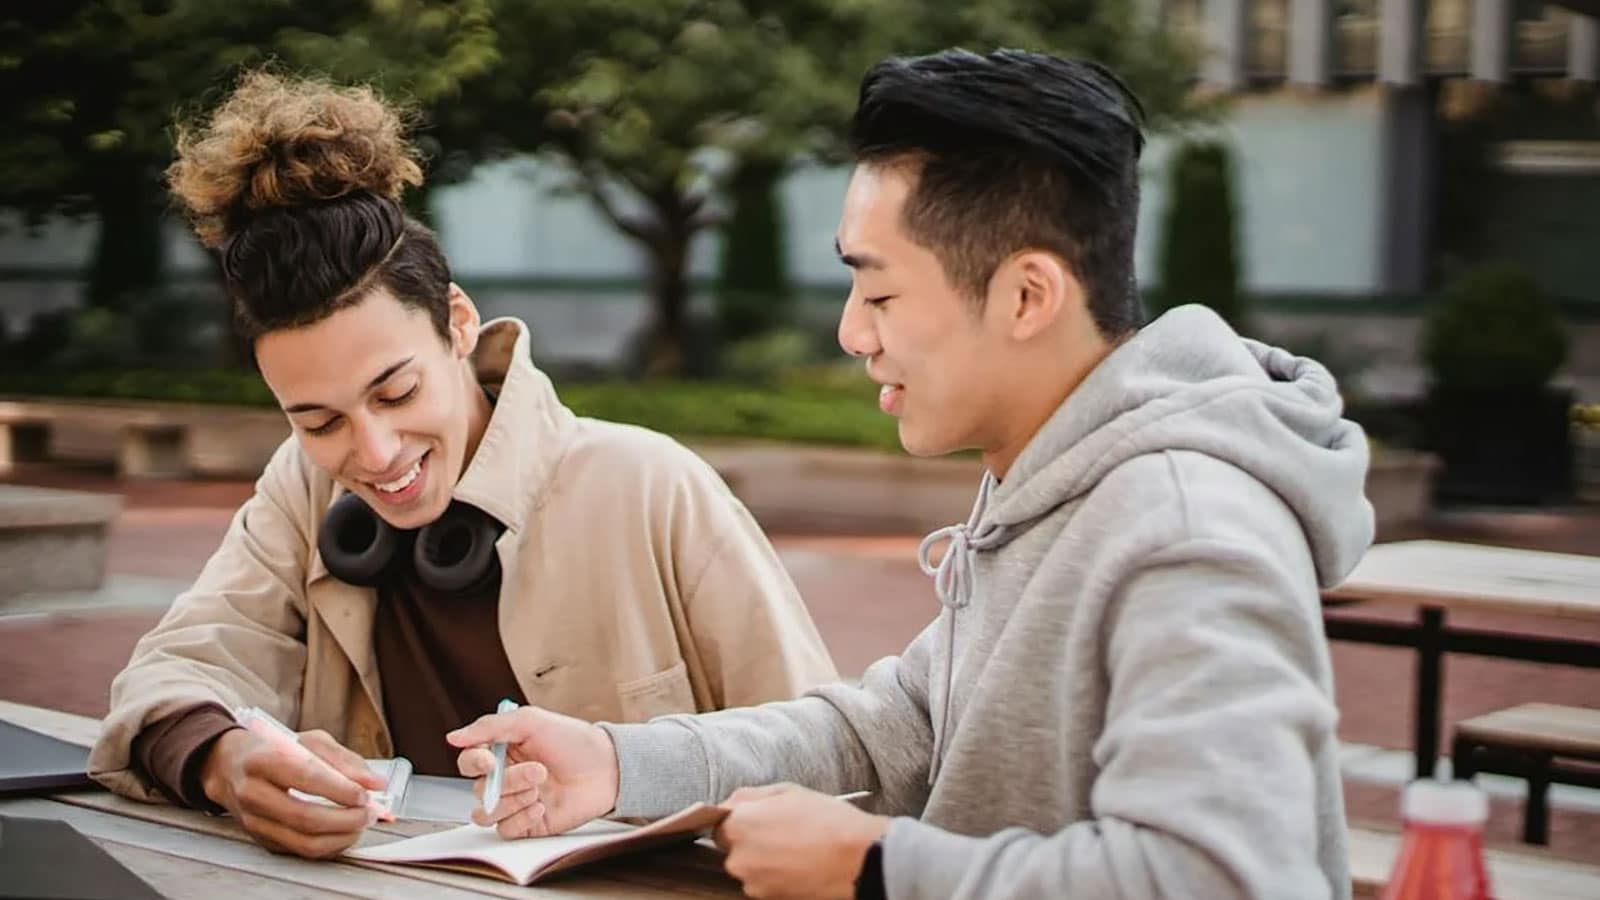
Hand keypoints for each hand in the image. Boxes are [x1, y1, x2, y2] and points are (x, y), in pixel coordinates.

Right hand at [199, 728, 387, 858]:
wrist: (230, 768)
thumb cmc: (274, 751)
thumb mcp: (308, 741)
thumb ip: (345, 760)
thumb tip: (375, 784)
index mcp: (264, 760)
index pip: (306, 778)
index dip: (340, 790)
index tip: (364, 794)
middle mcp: (254, 793)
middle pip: (305, 818)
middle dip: (346, 819)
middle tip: (369, 812)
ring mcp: (255, 821)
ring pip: (304, 842)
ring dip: (342, 837)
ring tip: (360, 823)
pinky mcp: (262, 840)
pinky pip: (301, 851)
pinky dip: (330, 845)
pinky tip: (344, 832)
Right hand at [446, 705, 618, 838]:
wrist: (607, 768)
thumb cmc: (574, 741)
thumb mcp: (532, 721)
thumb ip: (490, 727)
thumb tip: (452, 737)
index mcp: (503, 752)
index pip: (469, 762)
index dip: (474, 763)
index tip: (489, 761)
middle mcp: (506, 778)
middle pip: (480, 789)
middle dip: (508, 782)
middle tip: (538, 771)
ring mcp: (517, 802)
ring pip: (486, 814)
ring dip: (512, 802)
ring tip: (539, 791)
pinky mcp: (528, 823)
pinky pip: (505, 830)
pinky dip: (521, 819)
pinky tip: (542, 807)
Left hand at [712, 784, 888, 899]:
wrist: (858, 859)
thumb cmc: (827, 820)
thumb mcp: (788, 791)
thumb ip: (751, 796)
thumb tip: (730, 804)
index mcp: (738, 824)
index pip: (719, 825)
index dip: (741, 822)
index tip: (761, 821)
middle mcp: (737, 858)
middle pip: (733, 850)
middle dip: (752, 843)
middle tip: (784, 835)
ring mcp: (752, 883)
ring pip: (750, 869)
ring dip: (765, 862)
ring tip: (797, 852)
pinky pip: (765, 886)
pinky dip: (777, 879)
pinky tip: (800, 868)